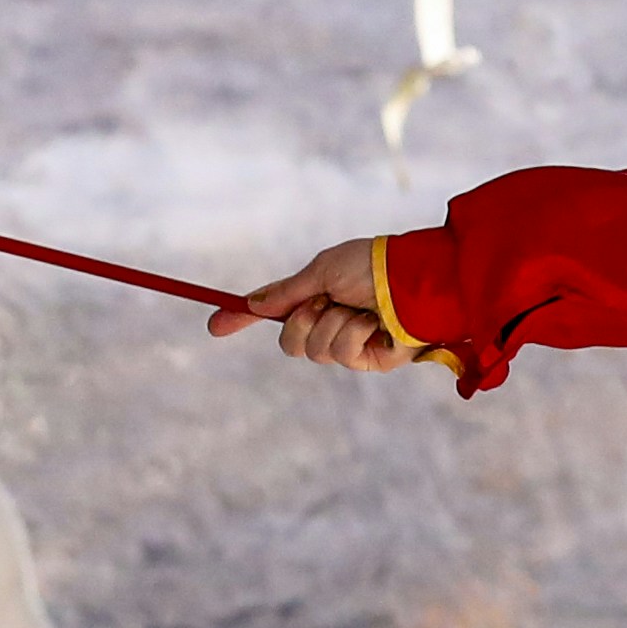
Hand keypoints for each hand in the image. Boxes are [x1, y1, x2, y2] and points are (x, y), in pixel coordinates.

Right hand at [210, 236, 411, 370]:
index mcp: (318, 297)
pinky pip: (340, 355)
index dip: (243, 319)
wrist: (412, 279)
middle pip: (289, 343)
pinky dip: (354, 335)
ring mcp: (350, 344)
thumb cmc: (372, 267)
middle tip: (326, 303)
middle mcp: (331, 322)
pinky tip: (375, 324)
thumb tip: (254, 305)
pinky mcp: (370, 360)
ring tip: (360, 310)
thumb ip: (287, 291)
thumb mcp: (322, 271)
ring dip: (332, 324)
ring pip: (313, 350)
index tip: (214, 325)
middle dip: (301, 322)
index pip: (275, 313)